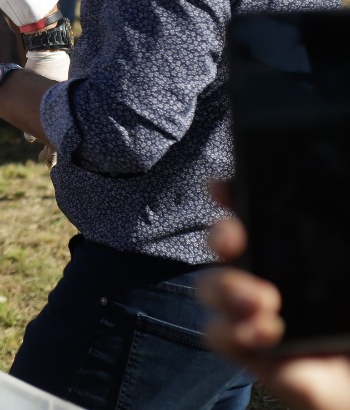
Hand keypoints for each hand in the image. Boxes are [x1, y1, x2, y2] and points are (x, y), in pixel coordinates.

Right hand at [200, 201, 349, 409]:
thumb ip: (343, 239)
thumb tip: (338, 195)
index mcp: (301, 260)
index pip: (257, 218)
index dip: (234, 196)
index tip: (223, 188)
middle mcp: (273, 282)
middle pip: (222, 247)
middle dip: (220, 236)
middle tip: (235, 242)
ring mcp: (260, 318)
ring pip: (211, 290)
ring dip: (226, 288)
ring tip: (262, 301)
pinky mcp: (257, 358)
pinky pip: (220, 338)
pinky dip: (234, 331)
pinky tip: (267, 332)